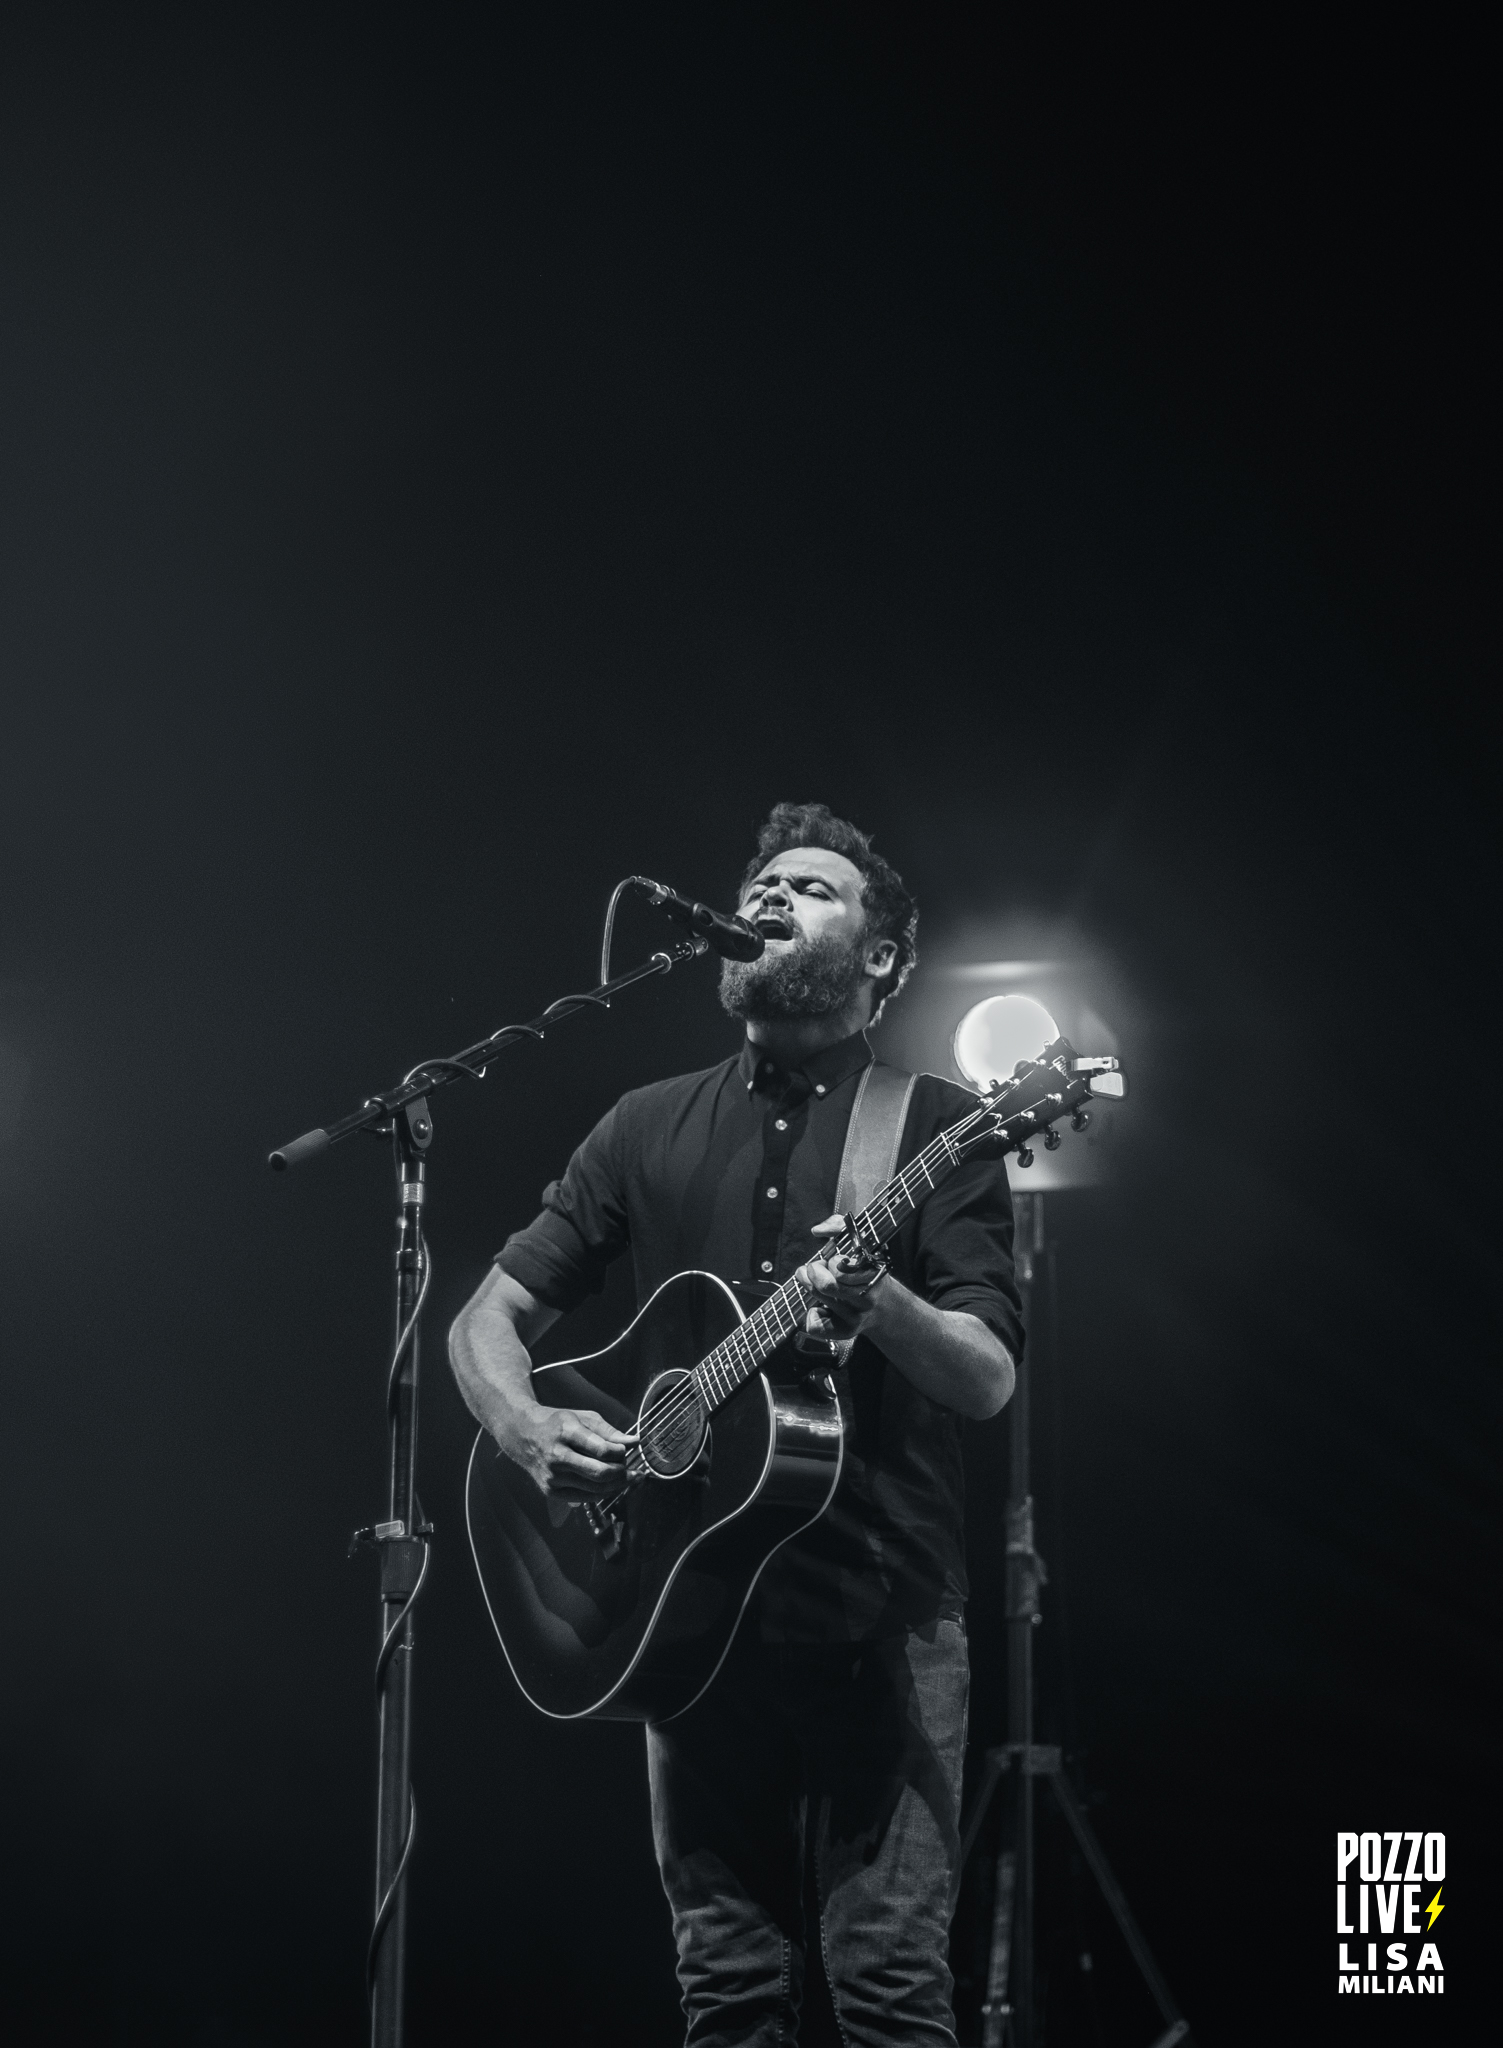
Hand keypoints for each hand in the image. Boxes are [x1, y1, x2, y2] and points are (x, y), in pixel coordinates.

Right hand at [502, 1402, 632, 1497]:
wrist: (523, 1435)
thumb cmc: (558, 1424)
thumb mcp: (583, 1418)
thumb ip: (610, 1431)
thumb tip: (635, 1442)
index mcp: (566, 1432)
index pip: (602, 1450)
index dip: (620, 1453)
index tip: (624, 1450)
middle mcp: (557, 1456)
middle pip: (600, 1473)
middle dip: (622, 1472)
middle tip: (631, 1468)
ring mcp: (552, 1477)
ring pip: (595, 1488)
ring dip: (616, 1484)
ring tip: (626, 1477)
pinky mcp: (551, 1491)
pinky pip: (585, 1497)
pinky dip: (602, 1493)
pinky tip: (610, 1485)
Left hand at [793, 1217, 888, 1345]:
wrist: (885, 1307)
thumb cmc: (866, 1269)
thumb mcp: (861, 1241)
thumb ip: (838, 1225)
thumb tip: (817, 1230)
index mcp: (871, 1272)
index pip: (840, 1269)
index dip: (830, 1262)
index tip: (831, 1260)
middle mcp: (867, 1297)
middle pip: (826, 1286)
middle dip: (813, 1272)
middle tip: (813, 1268)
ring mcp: (857, 1317)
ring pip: (819, 1301)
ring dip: (809, 1287)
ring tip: (812, 1280)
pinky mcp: (847, 1332)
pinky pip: (817, 1326)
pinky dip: (811, 1315)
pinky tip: (820, 1307)